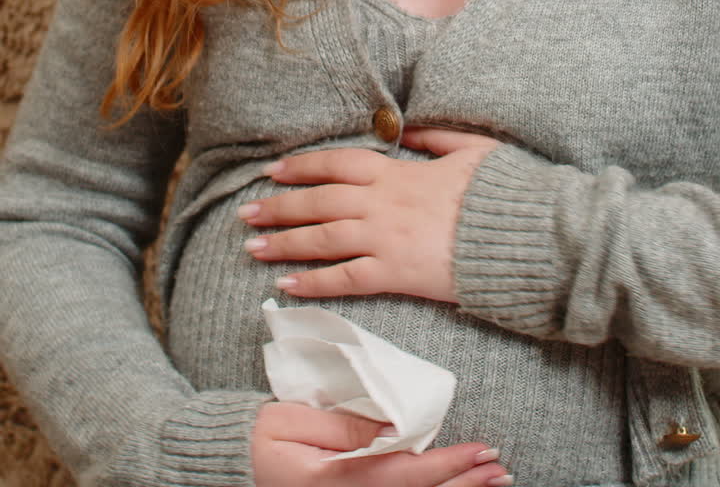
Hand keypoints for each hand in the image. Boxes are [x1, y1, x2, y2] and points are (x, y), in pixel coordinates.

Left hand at [240, 127, 497, 300]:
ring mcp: (384, 240)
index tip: (275, 170)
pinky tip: (287, 285)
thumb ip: (437, 137)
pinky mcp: (394, 275)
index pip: (337, 164)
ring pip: (322, 239)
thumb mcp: (471, 149)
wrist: (521, 236)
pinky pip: (344, 279)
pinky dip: (312, 281)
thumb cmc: (501, 191)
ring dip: (284, 242)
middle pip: (318, 201)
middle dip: (279, 206)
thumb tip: (411, 129)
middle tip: (246, 212)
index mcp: (398, 171)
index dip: (302, 166)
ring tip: (252, 246)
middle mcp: (382, 203)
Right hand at [252, 402, 511, 486]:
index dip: (447, 464)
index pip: (406, 474)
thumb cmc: (261, 437)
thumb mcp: (292, 421)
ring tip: (492, 479)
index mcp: (338, 481)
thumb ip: (342, 424)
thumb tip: (392, 425)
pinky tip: (454, 486)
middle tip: (501, 468)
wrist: (235, 464)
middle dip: (464, 483)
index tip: (482, 451)